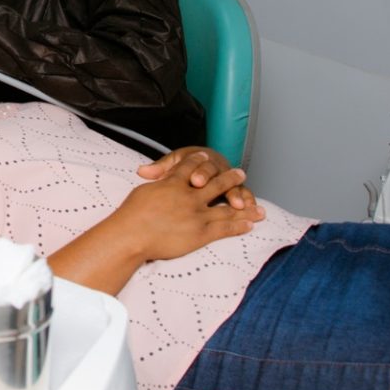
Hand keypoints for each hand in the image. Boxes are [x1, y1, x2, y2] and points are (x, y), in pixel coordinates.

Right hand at [113, 155, 264, 262]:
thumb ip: (152, 181)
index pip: (190, 166)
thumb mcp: (142, 190)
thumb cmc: (132, 214)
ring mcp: (198, 214)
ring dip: (242, 204)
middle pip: (215, 182)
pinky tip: (249, 225)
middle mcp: (190, 195)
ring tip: (257, 206)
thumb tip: (146, 172)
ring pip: (226, 207)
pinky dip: (239, 226)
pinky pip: (225, 228)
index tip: (206, 156)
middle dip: (230, 177)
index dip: (199, 161)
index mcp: (174, 183)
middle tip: (241, 173)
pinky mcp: (201, 232)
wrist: (133, 233)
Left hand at [137, 147, 256, 210]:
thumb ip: (159, 169)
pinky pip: (244, 194)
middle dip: (217, 182)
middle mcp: (215, 166)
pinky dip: (248, 200)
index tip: (194, 181)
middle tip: (219, 195)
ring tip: (238, 204)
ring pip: (233, 184)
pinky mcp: (235, 189)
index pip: (199, 164)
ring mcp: (226, 178)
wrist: (200, 164)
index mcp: (198, 158)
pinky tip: (250, 210)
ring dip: (237, 193)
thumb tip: (142, 172)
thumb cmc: (183, 167)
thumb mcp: (171, 166)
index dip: (197, 172)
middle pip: (217, 173)